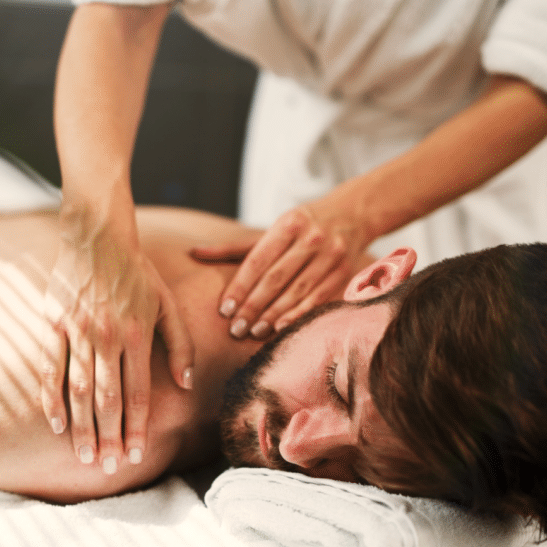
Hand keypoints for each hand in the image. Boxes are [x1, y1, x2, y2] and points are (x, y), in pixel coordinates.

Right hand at [39, 218, 193, 474]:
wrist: (97, 236)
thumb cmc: (138, 273)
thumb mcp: (168, 305)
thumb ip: (180, 345)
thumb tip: (187, 385)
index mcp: (137, 334)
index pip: (137, 393)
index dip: (135, 427)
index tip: (134, 454)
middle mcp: (107, 337)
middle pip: (107, 399)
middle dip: (108, 437)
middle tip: (106, 468)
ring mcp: (77, 331)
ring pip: (79, 389)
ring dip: (82, 427)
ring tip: (84, 456)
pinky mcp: (53, 324)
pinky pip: (50, 369)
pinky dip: (51, 398)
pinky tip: (56, 424)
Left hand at [192, 196, 370, 338]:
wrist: (353, 214)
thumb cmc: (302, 227)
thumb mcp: (271, 230)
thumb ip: (234, 247)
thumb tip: (193, 253)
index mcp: (288, 223)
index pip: (258, 260)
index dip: (240, 287)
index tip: (224, 310)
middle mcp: (311, 238)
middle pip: (276, 278)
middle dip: (253, 306)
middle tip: (235, 329)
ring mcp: (330, 255)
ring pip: (296, 291)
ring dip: (273, 315)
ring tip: (254, 332)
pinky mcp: (343, 272)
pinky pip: (317, 299)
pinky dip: (298, 315)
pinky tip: (280, 329)